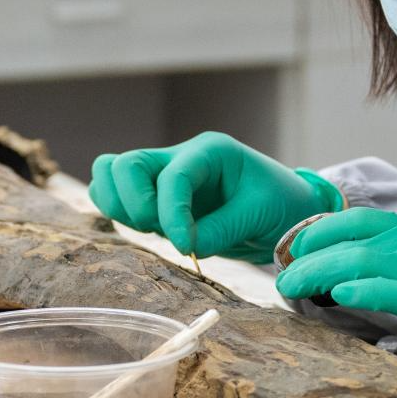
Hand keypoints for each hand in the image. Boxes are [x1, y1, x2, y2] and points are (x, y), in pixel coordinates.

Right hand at [89, 132, 341, 262]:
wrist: (286, 212)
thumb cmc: (281, 205)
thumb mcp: (259, 215)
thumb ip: (220, 230)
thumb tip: (184, 246)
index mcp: (211, 151)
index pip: (173, 176)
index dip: (171, 213)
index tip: (184, 246)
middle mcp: (181, 157)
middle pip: (125, 164)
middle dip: (134, 203)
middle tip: (158, 231)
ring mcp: (164, 176)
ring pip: (110, 175)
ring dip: (121, 208)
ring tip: (153, 230)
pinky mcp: (156, 197)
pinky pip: (118, 197)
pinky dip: (122, 215)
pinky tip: (152, 232)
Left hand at [275, 207, 396, 397]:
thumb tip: (353, 282)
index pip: (362, 220)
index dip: (322, 229)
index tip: (295, 246)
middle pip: (353, 236)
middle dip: (309, 251)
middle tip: (282, 271)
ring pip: (360, 260)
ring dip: (317, 272)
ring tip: (289, 286)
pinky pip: (390, 290)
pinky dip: (360, 290)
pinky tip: (335, 295)